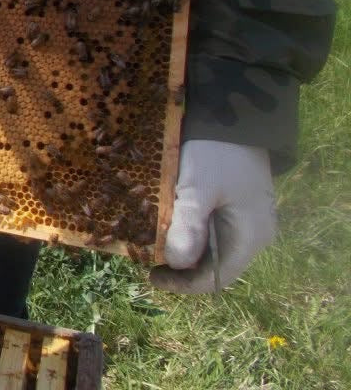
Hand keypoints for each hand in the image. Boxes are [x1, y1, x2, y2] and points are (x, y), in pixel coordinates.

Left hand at [150, 140, 276, 293]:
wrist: (232, 115)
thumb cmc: (216, 152)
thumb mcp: (198, 188)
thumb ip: (188, 226)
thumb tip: (176, 263)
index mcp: (250, 236)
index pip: (216, 278)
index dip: (184, 282)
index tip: (151, 276)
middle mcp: (252, 233)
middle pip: (213, 265)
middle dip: (180, 265)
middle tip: (146, 256)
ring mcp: (243, 218)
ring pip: (209, 247)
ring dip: (181, 247)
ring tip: (151, 242)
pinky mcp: (232, 204)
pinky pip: (209, 227)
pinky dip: (186, 230)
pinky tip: (165, 223)